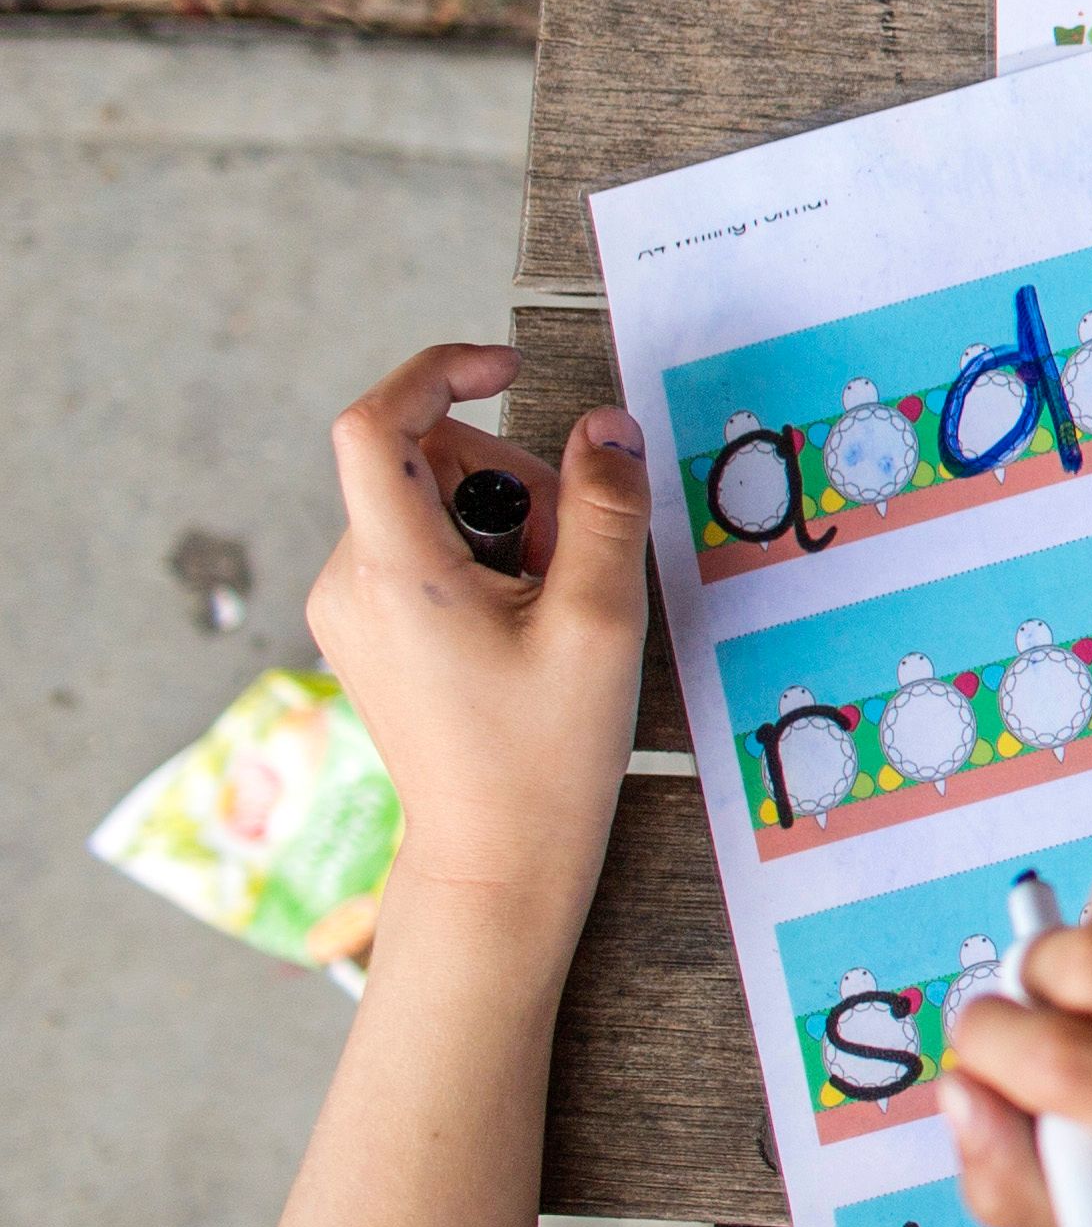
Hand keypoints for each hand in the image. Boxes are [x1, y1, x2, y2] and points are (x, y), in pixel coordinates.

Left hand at [301, 346, 649, 938]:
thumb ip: (607, 508)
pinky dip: (487, 559)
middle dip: (516, 476)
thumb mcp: (600, 619)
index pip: (376, 425)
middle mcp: (350, 581)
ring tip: (560, 600)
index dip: (436, 373)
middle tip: (583, 548)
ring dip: (509, 522)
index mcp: (393, 571)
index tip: (504, 368)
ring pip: (431, 505)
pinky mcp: (369, 632)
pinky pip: (425, 550)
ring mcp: (352, 609)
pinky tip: (530, 622)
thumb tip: (607, 426)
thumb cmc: (545, 753)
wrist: (495, 857)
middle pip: (425, 462)